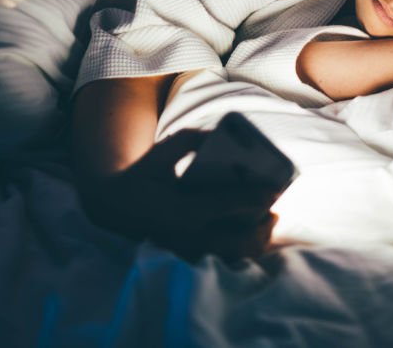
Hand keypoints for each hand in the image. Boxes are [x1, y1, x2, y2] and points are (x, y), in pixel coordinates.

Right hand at [80, 129, 280, 261]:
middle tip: (274, 213)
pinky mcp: (189, 255)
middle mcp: (186, 234)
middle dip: (260, 229)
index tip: (275, 191)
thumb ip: (190, 139)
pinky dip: (242, 250)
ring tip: (267, 225)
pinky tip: (254, 236)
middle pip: (236, 241)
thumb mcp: (162, 152)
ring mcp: (188, 249)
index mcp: (180, 208)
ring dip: (255, 242)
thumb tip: (220, 134)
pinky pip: (222, 258)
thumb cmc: (145, 174)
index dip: (253, 198)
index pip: (225, 205)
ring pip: (231, 255)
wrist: (116, 206)